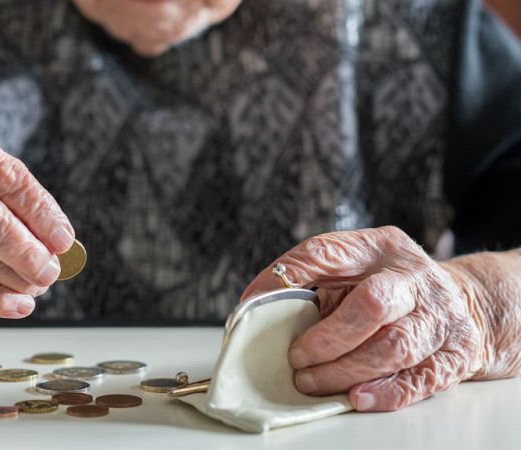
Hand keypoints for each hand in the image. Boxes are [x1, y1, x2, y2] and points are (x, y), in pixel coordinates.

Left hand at [240, 226, 487, 411]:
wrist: (464, 303)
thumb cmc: (389, 287)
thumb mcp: (354, 269)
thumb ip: (312, 281)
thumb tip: (255, 305)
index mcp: (380, 247)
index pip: (327, 252)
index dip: (287, 276)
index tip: (255, 303)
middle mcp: (414, 277)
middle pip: (372, 304)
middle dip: (327, 338)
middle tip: (296, 357)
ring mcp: (439, 315)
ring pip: (395, 347)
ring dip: (346, 370)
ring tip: (312, 381)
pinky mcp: (455, 353)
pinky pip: (420, 378)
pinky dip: (385, 392)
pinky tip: (356, 396)